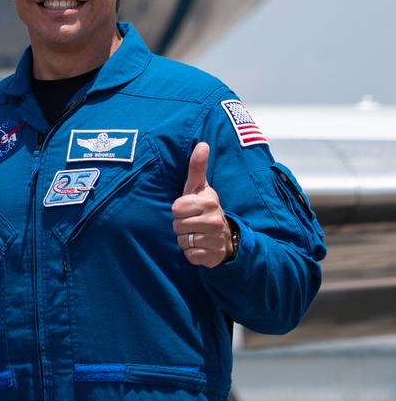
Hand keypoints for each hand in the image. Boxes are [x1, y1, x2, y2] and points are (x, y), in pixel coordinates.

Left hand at [171, 142, 233, 267]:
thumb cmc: (204, 207)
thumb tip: (202, 143)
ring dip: (185, 239)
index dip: (178, 209)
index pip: (176, 208)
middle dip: (180, 225)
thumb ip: (197, 167)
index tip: (188, 209)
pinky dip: (191, 253)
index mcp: (210, 202)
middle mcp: (215, 220)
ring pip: (182, 241)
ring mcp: (215, 240)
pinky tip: (200, 246)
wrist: (224, 236)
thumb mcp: (199, 187)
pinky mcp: (212, 257)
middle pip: (177, 226)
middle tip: (192, 222)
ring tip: (195, 233)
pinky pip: (190, 255)